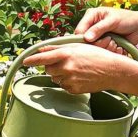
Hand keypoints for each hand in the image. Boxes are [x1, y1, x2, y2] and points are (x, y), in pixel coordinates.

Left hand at [21, 44, 137, 94]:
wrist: (112, 70)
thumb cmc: (96, 55)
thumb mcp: (77, 47)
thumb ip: (58, 48)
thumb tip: (42, 50)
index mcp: (66, 54)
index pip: (43, 58)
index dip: (32, 60)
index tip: (25, 61)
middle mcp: (66, 67)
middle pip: (48, 69)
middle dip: (53, 66)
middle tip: (66, 62)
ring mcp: (70, 80)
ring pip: (55, 78)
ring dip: (60, 75)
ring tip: (76, 70)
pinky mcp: (74, 90)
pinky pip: (64, 86)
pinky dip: (68, 82)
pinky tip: (79, 77)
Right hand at [75, 7, 137, 49]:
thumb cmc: (127, 19)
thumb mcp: (112, 21)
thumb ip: (99, 28)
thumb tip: (86, 38)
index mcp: (91, 16)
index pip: (79, 30)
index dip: (83, 38)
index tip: (92, 42)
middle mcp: (92, 27)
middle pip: (86, 42)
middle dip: (99, 43)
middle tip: (110, 40)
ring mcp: (99, 37)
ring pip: (95, 49)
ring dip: (106, 47)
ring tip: (115, 42)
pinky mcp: (105, 45)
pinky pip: (103, 52)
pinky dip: (111, 51)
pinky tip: (118, 46)